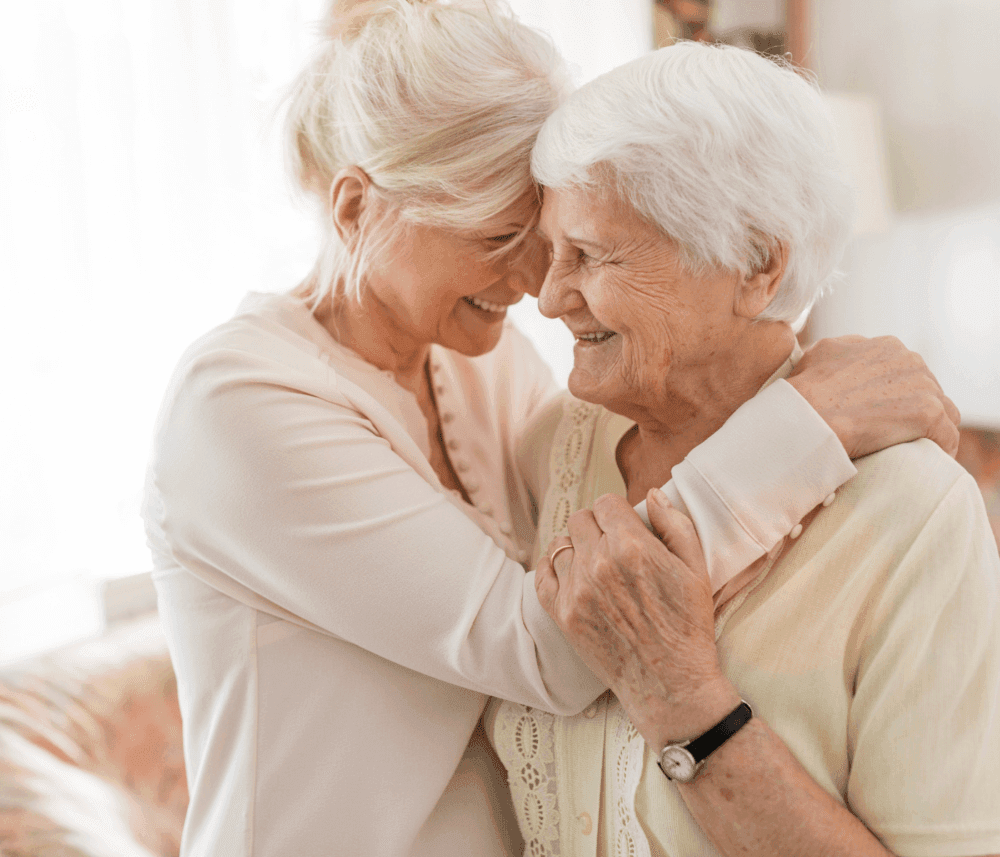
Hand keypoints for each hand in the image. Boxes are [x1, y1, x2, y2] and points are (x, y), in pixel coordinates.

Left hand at [537, 491, 739, 748]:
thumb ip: (674, 524)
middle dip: (596, 526)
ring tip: (593, 561)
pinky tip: (570, 573)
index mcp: (631, 546)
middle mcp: (598, 563)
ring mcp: (576, 589)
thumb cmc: (688, 626)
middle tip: (611, 544)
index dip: (617, 512)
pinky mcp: (562, 614)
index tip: (625, 526)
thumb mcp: (696, 569)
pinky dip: (552, 568)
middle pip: (580, 520)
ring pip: (561, 544)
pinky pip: (542, 574)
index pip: (606, 503)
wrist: (669, 683)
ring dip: (576, 547)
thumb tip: (651, 494)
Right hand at [788, 335, 960, 458]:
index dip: (898, 394)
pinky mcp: (929, 413)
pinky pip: (948, 435)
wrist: (806, 416)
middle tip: (896, 434)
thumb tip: (842, 362)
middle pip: (928, 390)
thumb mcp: (818, 355)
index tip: (885, 413)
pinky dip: (940, 449)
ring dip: (931, 430)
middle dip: (915, 410)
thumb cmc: (804, 392)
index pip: (907, 372)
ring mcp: (923, 385)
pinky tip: (927, 460)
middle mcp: (909, 359)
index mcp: (887, 347)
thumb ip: (842, 353)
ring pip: (944, 411)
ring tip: (914, 449)